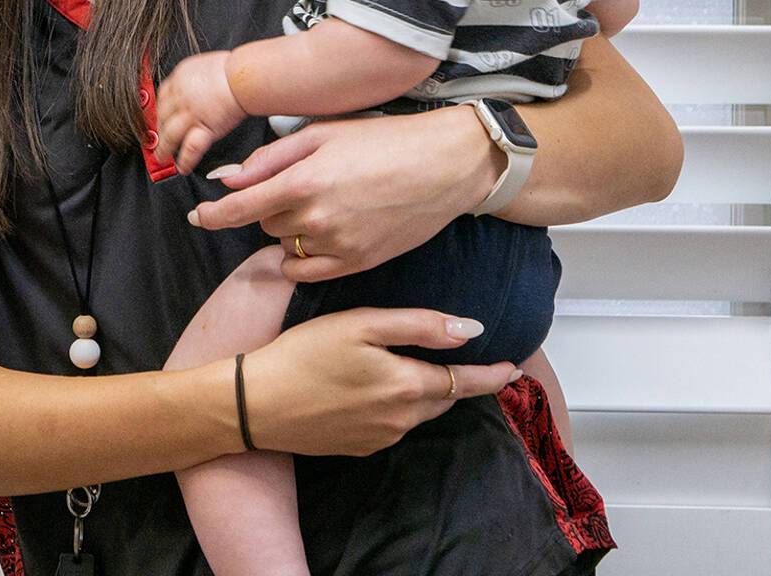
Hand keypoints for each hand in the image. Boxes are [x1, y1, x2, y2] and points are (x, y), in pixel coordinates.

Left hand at [154, 51, 247, 173]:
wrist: (243, 76)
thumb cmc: (233, 68)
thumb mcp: (206, 64)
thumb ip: (196, 76)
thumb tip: (197, 81)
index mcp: (181, 77)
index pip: (163, 96)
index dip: (159, 109)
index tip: (158, 117)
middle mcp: (182, 96)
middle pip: (163, 116)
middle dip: (158, 129)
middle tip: (155, 139)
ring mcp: (191, 114)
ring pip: (170, 134)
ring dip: (164, 148)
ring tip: (162, 157)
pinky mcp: (204, 128)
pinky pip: (191, 148)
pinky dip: (185, 160)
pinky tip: (183, 167)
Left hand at [188, 108, 501, 280]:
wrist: (444, 164)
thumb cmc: (383, 139)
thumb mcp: (322, 133)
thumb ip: (270, 158)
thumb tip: (228, 178)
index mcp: (303, 181)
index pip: (238, 209)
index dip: (212, 215)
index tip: (198, 216)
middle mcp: (316, 218)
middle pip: (264, 224)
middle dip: (270, 207)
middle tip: (302, 185)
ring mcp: (338, 246)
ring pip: (286, 246)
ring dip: (290, 230)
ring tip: (323, 204)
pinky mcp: (358, 264)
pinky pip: (307, 272)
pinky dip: (303, 257)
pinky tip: (321, 234)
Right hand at [240, 306, 521, 456]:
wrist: (256, 404)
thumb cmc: (304, 354)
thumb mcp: (362, 324)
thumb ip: (419, 326)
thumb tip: (470, 329)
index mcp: (406, 386)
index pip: (464, 383)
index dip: (492, 376)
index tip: (514, 369)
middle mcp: (400, 420)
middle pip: (443, 398)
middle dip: (462, 383)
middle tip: (475, 365)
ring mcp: (379, 438)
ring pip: (418, 413)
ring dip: (428, 394)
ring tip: (425, 370)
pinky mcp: (358, 447)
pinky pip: (392, 425)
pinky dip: (398, 407)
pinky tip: (379, 388)